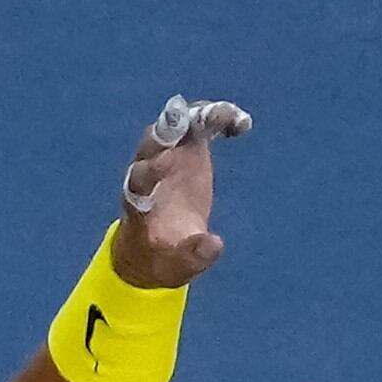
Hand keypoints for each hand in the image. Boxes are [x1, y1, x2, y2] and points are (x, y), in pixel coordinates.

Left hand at [110, 94, 251, 288]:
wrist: (161, 245)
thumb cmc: (164, 258)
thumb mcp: (179, 265)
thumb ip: (195, 255)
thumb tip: (216, 244)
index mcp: (138, 203)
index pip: (139, 181)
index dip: (152, 171)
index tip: (169, 163)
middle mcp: (147, 172)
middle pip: (151, 145)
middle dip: (166, 132)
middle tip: (183, 120)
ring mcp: (166, 155)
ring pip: (175, 127)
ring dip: (195, 116)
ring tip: (226, 116)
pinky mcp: (185, 148)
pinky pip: (199, 125)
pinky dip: (217, 118)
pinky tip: (242, 124)